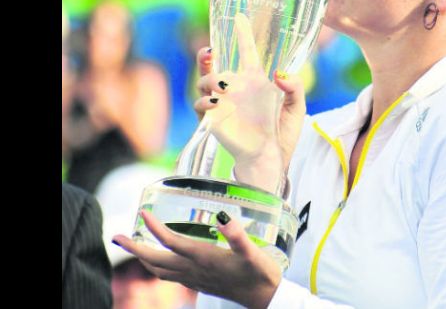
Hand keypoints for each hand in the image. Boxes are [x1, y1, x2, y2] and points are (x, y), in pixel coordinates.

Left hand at [112, 210, 280, 308]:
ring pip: (158, 271)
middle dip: (134, 248)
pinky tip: (161, 261)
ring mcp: (194, 278)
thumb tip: (224, 218)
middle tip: (117, 236)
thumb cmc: (260, 273)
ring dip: (142, 258)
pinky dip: (157, 266)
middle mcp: (194, 269)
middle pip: (155, 260)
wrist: (264, 297)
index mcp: (204, 258)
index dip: (154, 227)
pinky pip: (169, 276)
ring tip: (133, 246)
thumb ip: (238, 236)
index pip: (171, 241)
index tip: (143, 212)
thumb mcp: (253, 252)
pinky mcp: (199, 283)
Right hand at [194, 14, 306, 172]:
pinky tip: (216, 102)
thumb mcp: (297, 108)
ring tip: (222, 86)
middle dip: (206, 57)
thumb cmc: (283, 133)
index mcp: (256, 82)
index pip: (247, 52)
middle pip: (215, 66)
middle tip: (210, 53)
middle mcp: (237, 89)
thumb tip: (279, 73)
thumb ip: (294, 87)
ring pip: (204, 82)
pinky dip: (204, 101)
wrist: (271, 158)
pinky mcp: (215, 120)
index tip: (239, 16)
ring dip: (208, 79)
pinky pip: (201, 105)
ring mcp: (224, 104)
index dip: (243, 34)